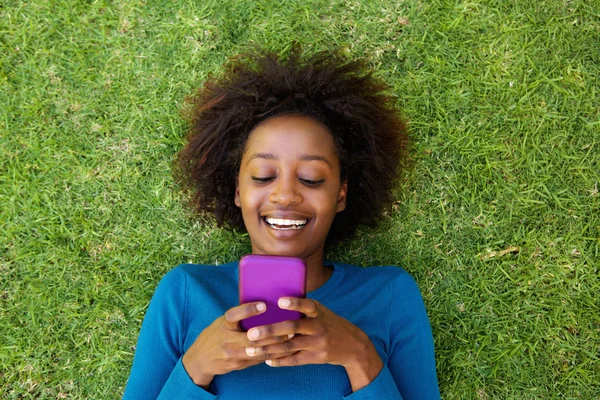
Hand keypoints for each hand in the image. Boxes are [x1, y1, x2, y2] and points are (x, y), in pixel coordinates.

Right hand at [182, 302, 297, 388]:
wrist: (200, 360)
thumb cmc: (215, 335)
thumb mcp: (221, 323)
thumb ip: (237, 317)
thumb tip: (260, 303)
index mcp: (223, 325)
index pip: (233, 315)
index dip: (248, 309)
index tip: (264, 305)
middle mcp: (226, 339)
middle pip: (251, 337)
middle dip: (271, 333)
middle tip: (289, 327)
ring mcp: (232, 354)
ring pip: (257, 351)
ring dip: (275, 345)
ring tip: (291, 338)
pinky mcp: (237, 364)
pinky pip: (257, 360)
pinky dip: (271, 355)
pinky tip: (283, 350)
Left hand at [243, 298, 383, 391]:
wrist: (353, 345)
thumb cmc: (330, 323)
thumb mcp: (321, 311)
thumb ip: (303, 308)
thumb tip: (276, 301)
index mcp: (318, 312)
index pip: (307, 305)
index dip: (294, 304)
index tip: (279, 301)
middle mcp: (318, 327)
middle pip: (292, 327)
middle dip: (269, 331)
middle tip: (251, 333)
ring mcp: (317, 343)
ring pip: (289, 346)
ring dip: (268, 349)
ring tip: (250, 350)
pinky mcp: (316, 357)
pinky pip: (294, 360)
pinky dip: (279, 361)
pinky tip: (266, 360)